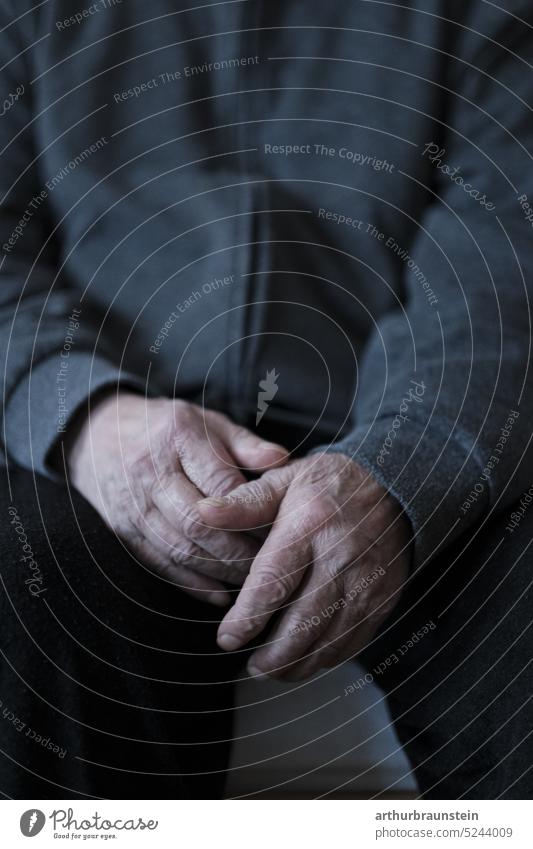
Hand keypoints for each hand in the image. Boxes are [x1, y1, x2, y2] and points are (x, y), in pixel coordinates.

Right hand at [63, 392, 287, 604]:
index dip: (252, 511)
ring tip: (252, 582)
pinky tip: (221, 596)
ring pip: (180, 549)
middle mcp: (151, 472)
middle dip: (239, 550)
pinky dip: (192, 585)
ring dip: (219, 572)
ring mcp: (133, 504)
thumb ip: (245, 444)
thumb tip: (283, 460)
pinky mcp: (122, 531)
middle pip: (199, 523)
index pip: (221, 483)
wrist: (99, 435)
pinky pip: (159, 564)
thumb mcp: (208, 422)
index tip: (280, 527)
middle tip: (270, 564)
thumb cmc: (168, 428)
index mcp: (178, 436)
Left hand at [198, 452, 410, 676]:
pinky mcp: (382, 600)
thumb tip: (203, 514)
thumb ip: (245, 503)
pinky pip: (352, 641)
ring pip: (328, 640)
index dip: (248, 618)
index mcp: (309, 527)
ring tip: (272, 669)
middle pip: (302, 622)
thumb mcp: (286, 480)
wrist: (394, 488)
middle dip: (272, 656)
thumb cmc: (329, 485)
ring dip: (298, 664)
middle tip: (251, 666)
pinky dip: (326, 658)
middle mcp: (339, 559)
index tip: (227, 639)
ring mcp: (365, 583)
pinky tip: (305, 659)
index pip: (273, 582)